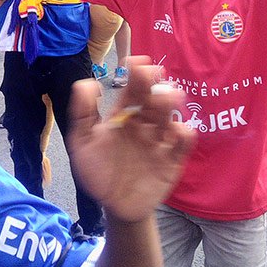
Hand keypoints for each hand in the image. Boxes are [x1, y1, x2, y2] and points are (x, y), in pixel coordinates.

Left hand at [68, 56, 192, 223]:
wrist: (113, 205)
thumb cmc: (98, 171)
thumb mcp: (83, 142)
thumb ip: (82, 113)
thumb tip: (86, 82)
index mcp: (123, 117)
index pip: (132, 91)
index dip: (136, 75)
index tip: (136, 62)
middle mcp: (144, 124)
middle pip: (153, 99)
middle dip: (154, 85)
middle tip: (154, 74)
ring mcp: (159, 142)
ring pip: (169, 117)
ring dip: (170, 105)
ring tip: (168, 96)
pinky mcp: (172, 161)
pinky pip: (182, 145)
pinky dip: (184, 134)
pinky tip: (178, 130)